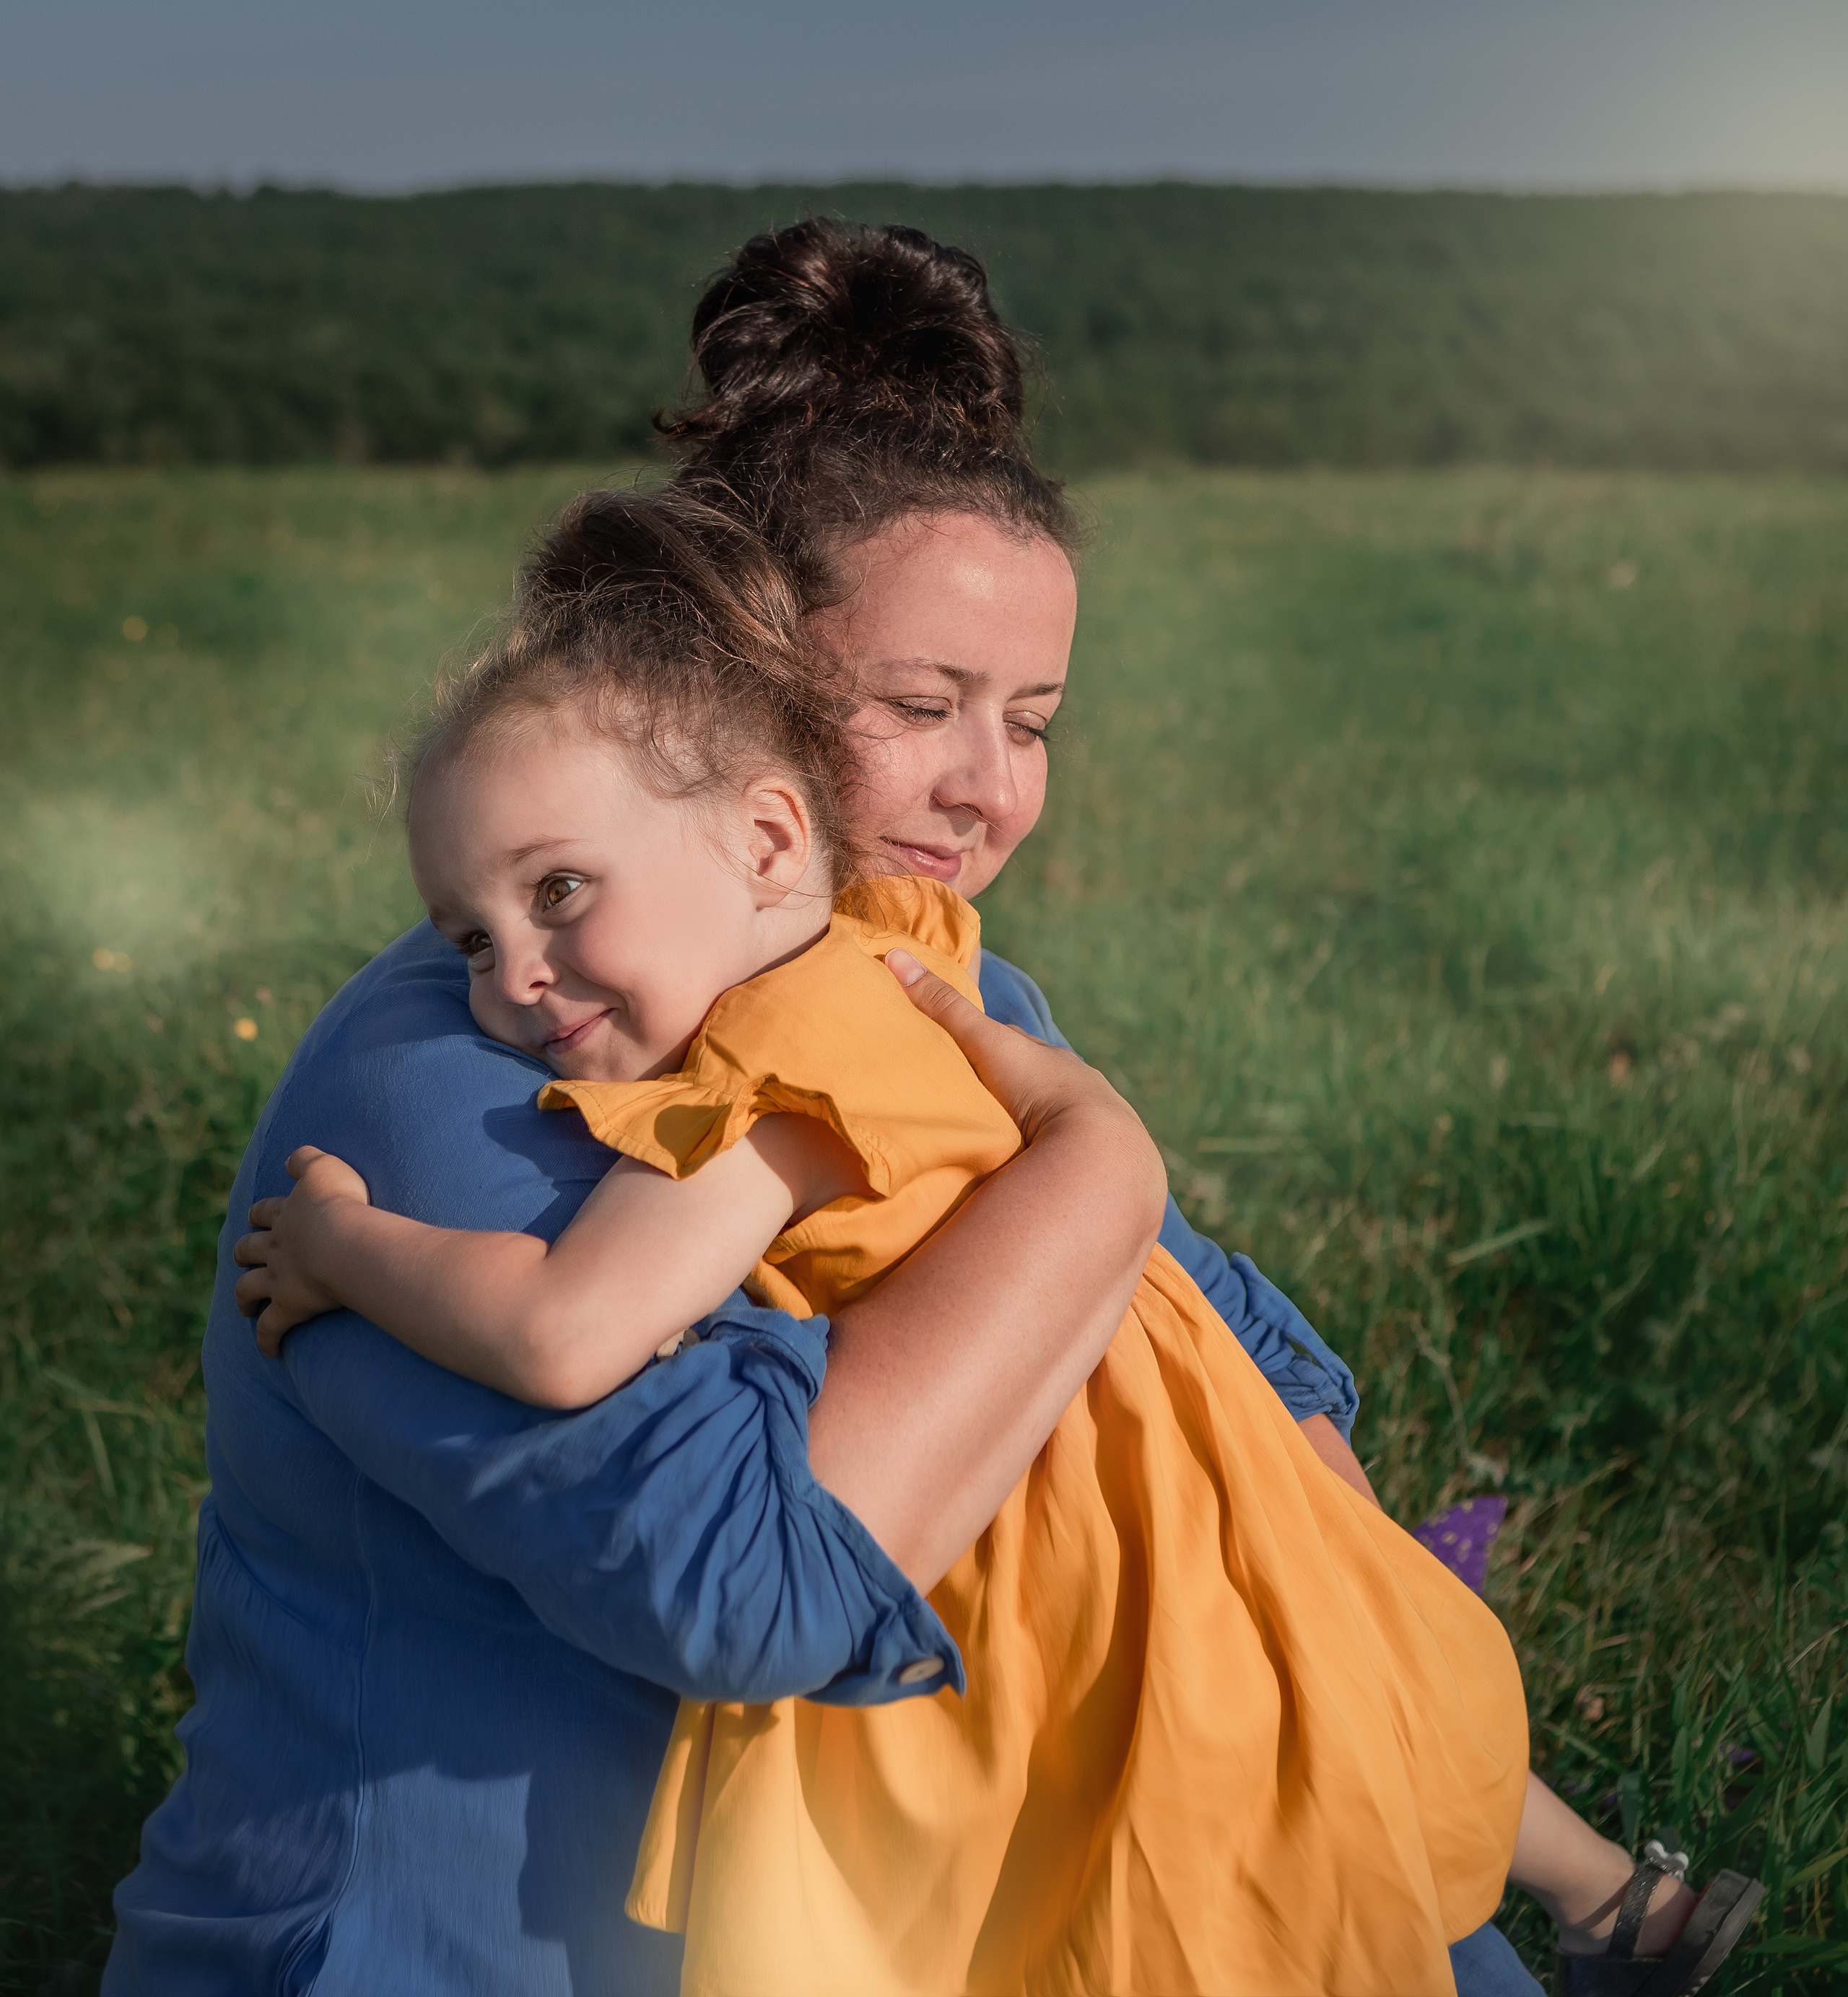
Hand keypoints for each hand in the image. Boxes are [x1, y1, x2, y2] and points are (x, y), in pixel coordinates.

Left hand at [232, 1145, 371, 1356]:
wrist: (345, 1243)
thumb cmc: (342, 1203)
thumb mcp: (326, 1168)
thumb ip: (306, 1159)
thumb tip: (291, 1159)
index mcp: (286, 1215)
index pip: (265, 1212)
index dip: (261, 1213)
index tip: (259, 1216)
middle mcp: (276, 1247)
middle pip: (249, 1249)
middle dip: (244, 1252)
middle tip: (244, 1258)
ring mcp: (279, 1278)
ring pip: (249, 1288)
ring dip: (244, 1297)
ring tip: (244, 1306)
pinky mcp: (288, 1306)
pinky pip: (271, 1328)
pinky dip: (267, 1339)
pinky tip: (269, 1350)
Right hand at [885, 950, 1158, 1165]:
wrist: (1094, 1146)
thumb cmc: (1036, 1085)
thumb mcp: (983, 1042)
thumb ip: (943, 1007)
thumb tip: (896, 954)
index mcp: (1042, 1055)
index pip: (1006, 1041)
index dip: (979, 1041)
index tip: (954, 1049)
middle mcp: (1067, 1081)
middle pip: (1026, 1076)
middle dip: (1002, 1083)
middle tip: (969, 1098)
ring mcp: (1081, 1120)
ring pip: (1045, 1112)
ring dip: (1024, 1121)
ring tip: (996, 1138)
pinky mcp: (1086, 1157)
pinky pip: (1057, 1147)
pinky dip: (1042, 1150)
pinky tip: (1028, 1163)